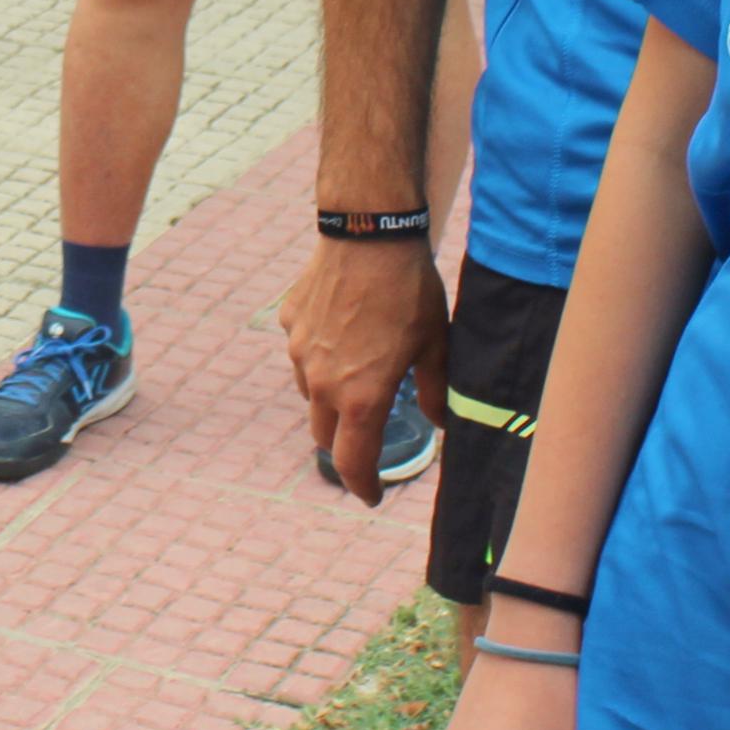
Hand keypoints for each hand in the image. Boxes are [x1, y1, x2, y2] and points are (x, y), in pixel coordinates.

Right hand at [280, 235, 448, 505]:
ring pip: (312, 394)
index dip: (363, 486)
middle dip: (347, 444)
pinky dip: (320, 357)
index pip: (354, 463)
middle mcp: (323, 383)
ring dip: (332, 398)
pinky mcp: (290, 323)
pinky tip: (344, 331)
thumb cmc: (409, 291)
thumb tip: (439, 422)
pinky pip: (302, 354)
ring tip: (360, 372)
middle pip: (326, 435)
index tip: (372, 496)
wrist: (368, 233)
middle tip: (369, 437)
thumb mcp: (436, 344)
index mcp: (361, 398)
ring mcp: (300, 352)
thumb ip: (435, 391)